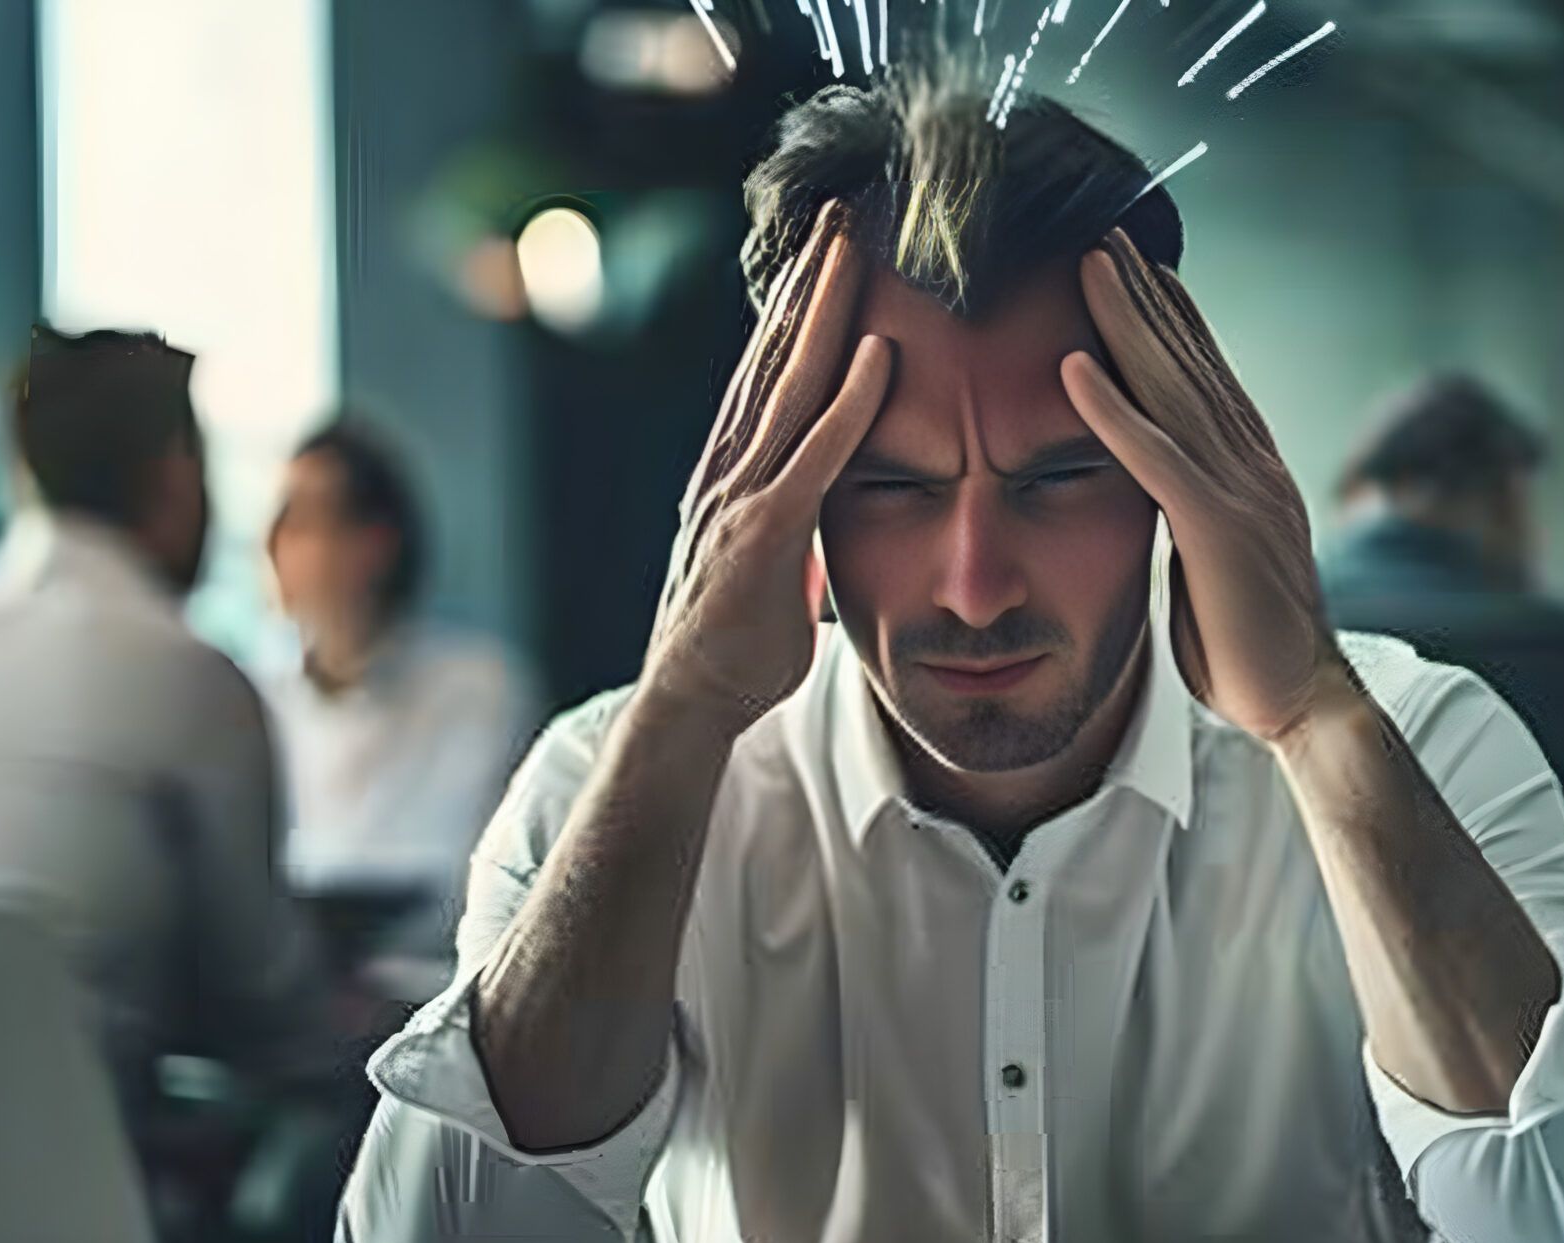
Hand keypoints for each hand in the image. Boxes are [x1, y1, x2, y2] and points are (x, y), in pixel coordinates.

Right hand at [643, 204, 891, 730]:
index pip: (768, 373)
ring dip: (826, 314)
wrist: (686, 708)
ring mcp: (742, 498)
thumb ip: (794, 524)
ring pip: (790, 386)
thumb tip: (823, 508)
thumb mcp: (772, 568)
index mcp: (731, 473)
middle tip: (842, 213)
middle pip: (774, 356)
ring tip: (856, 250)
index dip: (796, 308)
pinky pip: (815, 457)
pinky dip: (848, 404)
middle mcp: (729, 470)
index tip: (826, 252)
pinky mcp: (764, 537)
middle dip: (809, 282)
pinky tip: (877, 355)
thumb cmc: (735, 648)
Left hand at [1061, 230, 1344, 744]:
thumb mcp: (1214, 564)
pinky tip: (1074, 367)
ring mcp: (1239, 493)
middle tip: (1107, 228)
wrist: (1305, 705)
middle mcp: (1251, 466)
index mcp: (1250, 472)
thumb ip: (1190, 518)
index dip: (1172, 315)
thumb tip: (1162, 497)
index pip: (1205, 376)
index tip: (1136, 264)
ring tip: (1089, 261)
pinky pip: (1155, 459)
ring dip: (1128, 321)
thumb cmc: (1250, 648)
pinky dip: (1112, 411)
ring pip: (1174, 389)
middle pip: (1190, 360)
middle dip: (1147, 292)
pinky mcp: (1218, 532)